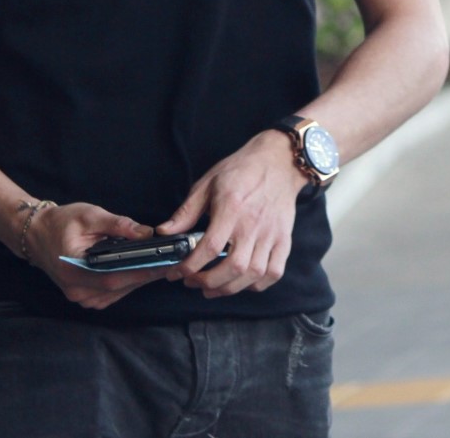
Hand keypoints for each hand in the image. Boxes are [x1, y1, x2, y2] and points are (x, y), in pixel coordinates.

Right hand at [19, 201, 170, 310]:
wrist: (37, 234)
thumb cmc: (61, 222)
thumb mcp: (89, 215)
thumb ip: (118, 224)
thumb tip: (146, 233)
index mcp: (74, 270)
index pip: (114, 276)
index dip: (140, 272)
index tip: (163, 263)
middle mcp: (77, 290)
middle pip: (118, 287)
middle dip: (146, 275)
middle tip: (170, 263)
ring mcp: (80, 297)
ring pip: (117, 293)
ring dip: (139, 280)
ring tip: (161, 265)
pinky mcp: (86, 297)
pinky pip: (112, 294)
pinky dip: (128, 283)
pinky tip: (141, 271)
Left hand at [156, 131, 308, 298]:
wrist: (277, 161)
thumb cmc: (241, 170)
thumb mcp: (207, 183)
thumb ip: (186, 212)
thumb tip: (165, 231)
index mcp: (231, 208)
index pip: (209, 246)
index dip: (190, 266)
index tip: (177, 273)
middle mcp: (253, 224)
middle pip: (233, 267)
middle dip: (208, 282)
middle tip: (193, 283)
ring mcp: (271, 234)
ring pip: (253, 274)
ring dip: (230, 288)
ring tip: (213, 288)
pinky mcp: (284, 240)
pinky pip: (274, 272)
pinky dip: (257, 284)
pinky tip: (242, 282)